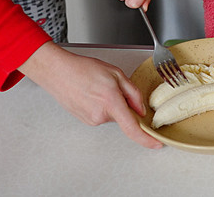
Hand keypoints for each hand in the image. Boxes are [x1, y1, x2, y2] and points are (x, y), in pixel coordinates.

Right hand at [18, 41, 161, 148]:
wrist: (57, 72)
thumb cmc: (82, 69)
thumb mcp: (115, 73)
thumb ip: (133, 93)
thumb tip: (140, 110)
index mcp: (111, 102)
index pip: (132, 128)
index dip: (146, 139)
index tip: (156, 144)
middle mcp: (101, 115)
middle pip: (123, 115)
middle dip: (123, 103)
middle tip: (111, 87)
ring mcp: (91, 119)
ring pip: (112, 114)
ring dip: (110, 103)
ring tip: (97, 87)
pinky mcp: (85, 120)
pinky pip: (101, 114)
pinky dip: (101, 104)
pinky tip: (91, 93)